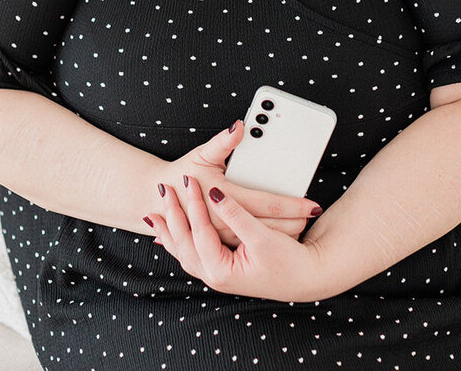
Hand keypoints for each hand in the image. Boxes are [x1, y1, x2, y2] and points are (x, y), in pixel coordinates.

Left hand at [146, 176, 325, 301]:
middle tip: (165, 188)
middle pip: (184, 243)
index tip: (190, 180)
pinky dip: (177, 241)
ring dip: (169, 230)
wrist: (306, 280)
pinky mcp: (222, 269)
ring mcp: (216, 274)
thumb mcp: (261, 239)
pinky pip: (190, 254)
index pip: (200, 232)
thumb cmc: (287, 264)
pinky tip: (167, 233)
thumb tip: (216, 194)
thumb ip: (236, 215)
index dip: (195, 204)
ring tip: (154, 211)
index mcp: (222, 270)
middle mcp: (214, 276)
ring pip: (183, 250)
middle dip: (172, 215)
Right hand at [163, 122, 321, 246]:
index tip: (311, 203)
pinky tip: (281, 234)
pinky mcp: (221, 244)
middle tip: (312, 213)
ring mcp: (223, 237)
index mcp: (224, 197)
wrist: (160, 200)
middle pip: (270, 227)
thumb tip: (239, 127)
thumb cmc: (184, 173)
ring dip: (284, 233)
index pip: (267, 204)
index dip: (292, 204)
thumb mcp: (202, 154)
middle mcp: (225, 222)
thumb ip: (223, 142)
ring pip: (262, 239)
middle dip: (294, 221)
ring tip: (302, 224)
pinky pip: (250, 245)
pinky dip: (269, 239)